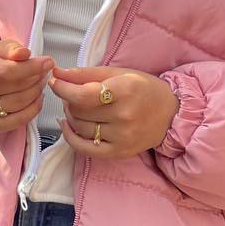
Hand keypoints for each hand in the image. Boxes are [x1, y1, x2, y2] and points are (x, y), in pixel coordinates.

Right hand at [0, 38, 54, 134]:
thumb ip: (13, 49)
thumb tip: (25, 54)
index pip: (6, 71)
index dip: (31, 68)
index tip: (48, 62)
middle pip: (15, 87)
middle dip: (36, 78)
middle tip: (44, 71)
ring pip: (19, 103)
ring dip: (36, 92)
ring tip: (40, 82)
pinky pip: (16, 121)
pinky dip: (32, 110)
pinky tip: (37, 99)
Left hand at [49, 65, 180, 159]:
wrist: (170, 114)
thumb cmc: (143, 88)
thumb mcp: (118, 73)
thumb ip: (86, 73)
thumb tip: (57, 73)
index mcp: (125, 90)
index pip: (84, 94)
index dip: (64, 88)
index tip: (54, 81)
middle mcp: (124, 115)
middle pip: (79, 110)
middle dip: (68, 100)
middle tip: (72, 93)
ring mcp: (121, 137)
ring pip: (79, 127)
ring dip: (70, 116)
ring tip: (76, 107)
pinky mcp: (119, 152)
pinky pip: (84, 148)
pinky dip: (71, 136)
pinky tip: (68, 125)